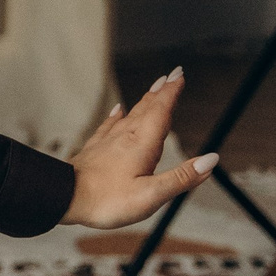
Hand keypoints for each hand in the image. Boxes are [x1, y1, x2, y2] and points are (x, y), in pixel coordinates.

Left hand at [64, 70, 216, 228]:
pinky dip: (117, 115)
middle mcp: (125, 136)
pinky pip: (109, 125)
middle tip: (172, 75)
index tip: (179, 74)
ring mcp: (108, 141)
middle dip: (161, 91)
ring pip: (130, 114)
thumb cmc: (106, 201)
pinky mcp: (95, 149)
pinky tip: (118, 110)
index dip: (172, 93)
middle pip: (147, 108)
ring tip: (154, 89)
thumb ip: (182, 177)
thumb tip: (211, 160)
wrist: (64, 198)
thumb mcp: (151, 195)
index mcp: (142, 144)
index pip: (161, 111)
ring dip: (144, 100)